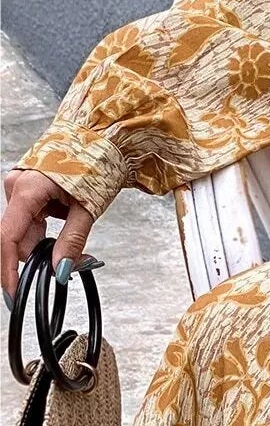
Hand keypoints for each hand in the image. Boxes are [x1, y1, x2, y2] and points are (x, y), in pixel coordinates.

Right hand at [1, 168, 95, 304]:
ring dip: (45, 241)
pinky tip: (66, 223)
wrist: (103, 135)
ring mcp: (21, 184)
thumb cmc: (98, 160)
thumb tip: (60, 269)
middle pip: (18, 236)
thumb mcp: (88, 207)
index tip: (13, 290)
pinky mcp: (29, 186)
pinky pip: (31, 216)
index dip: (9, 269)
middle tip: (69, 263)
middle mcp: (18, 185)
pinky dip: (47, 228)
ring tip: (74, 241)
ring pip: (25, 228)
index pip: (8, 238)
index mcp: (28, 189)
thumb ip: (72, 241)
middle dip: (39, 254)